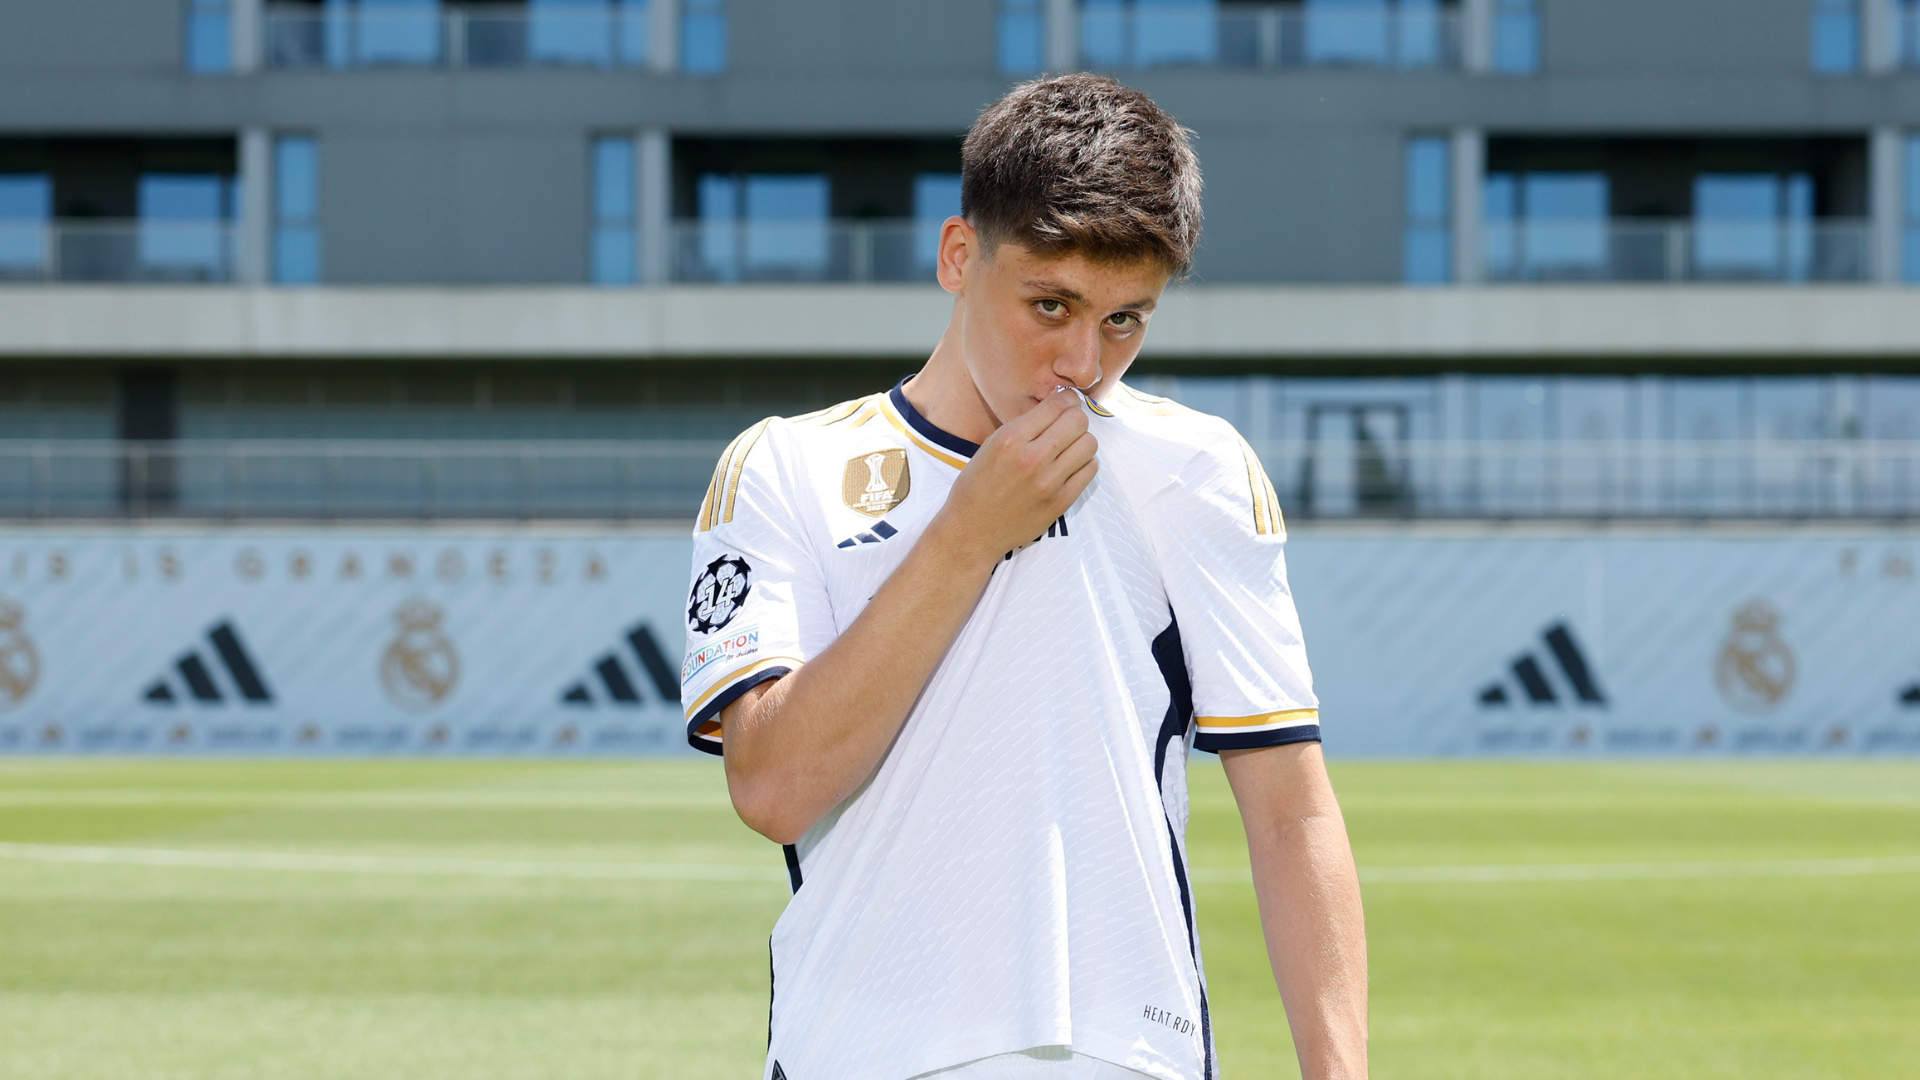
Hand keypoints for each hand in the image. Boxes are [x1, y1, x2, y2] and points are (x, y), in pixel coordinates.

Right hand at [934, 390, 1097, 564]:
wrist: (972, 531)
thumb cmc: (977, 486)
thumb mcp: (991, 446)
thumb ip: (1024, 426)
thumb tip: (1058, 405)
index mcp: (1010, 439)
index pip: (1057, 405)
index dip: (1066, 399)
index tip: (1066, 403)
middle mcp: (1031, 459)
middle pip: (1078, 421)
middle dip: (1075, 418)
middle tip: (1067, 426)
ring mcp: (1048, 483)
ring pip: (1089, 444)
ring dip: (1082, 441)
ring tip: (1068, 448)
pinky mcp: (1060, 502)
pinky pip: (1090, 470)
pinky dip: (1084, 464)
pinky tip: (1070, 467)